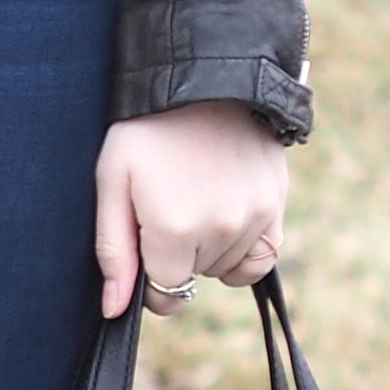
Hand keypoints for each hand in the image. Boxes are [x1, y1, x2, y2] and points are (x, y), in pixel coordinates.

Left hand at [93, 102, 288, 321]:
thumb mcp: (113, 181)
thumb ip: (114, 250)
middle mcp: (221, 230)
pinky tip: (225, 218)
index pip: (165, 291)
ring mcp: (254, 218)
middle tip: (166, 204)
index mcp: (175, 228)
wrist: (206, 80)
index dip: (147, 277)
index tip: (143, 249)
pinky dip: (243, 249)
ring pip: (226, 268)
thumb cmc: (148, 130)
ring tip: (195, 199)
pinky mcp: (276, 206)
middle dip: (175, 254)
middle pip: (195, 277)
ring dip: (209, 249)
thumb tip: (115, 310)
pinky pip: (262, 257)